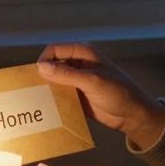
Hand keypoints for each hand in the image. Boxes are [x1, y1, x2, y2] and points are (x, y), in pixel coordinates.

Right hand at [37, 43, 164, 149]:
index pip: (54, 50)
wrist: (132, 115)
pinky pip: (59, 94)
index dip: (44, 60)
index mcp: (82, 53)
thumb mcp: (93, 82)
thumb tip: (41, 67)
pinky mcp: (76, 95)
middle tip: (31, 90)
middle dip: (42, 76)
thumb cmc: (118, 93)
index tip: (37, 77)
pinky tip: (45, 108)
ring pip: (54, 81)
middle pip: (52, 65)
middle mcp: (77, 64)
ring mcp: (76, 80)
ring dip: (46, 89)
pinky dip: (52, 99)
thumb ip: (67, 75)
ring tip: (35, 101)